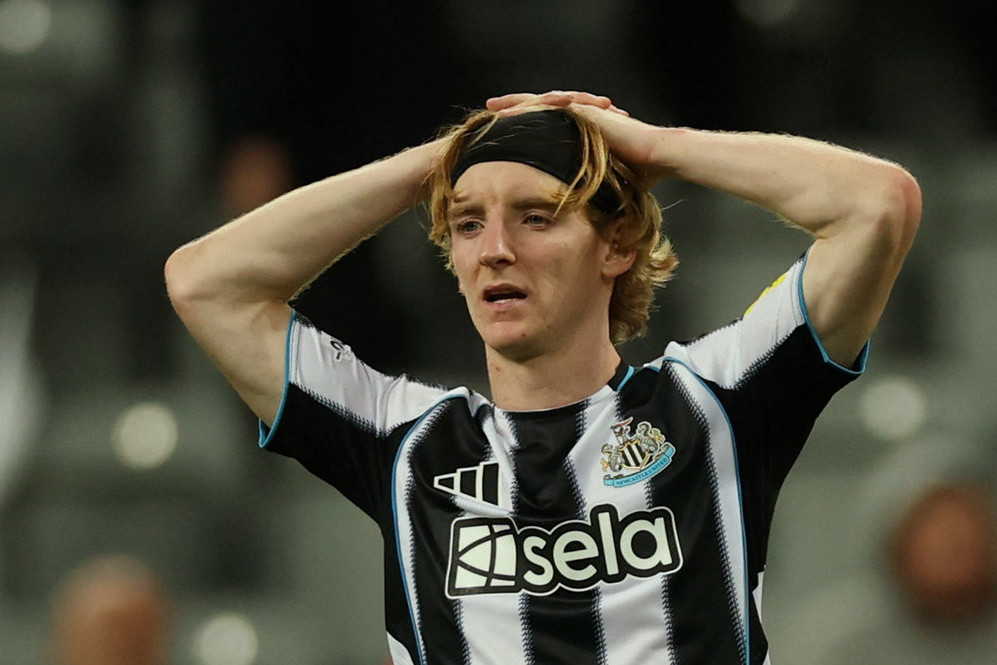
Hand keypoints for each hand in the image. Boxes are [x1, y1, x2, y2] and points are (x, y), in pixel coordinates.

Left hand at [487, 90, 665, 182]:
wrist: (658, 158)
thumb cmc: (641, 174)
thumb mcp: (608, 184)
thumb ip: (594, 192)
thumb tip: (586, 221)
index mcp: (582, 134)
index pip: (547, 129)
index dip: (525, 130)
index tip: (504, 136)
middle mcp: (580, 120)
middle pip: (539, 112)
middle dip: (514, 112)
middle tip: (489, 113)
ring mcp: (584, 112)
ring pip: (541, 104)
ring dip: (516, 106)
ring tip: (493, 108)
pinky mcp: (586, 111)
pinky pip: (552, 106)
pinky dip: (530, 108)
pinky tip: (511, 111)